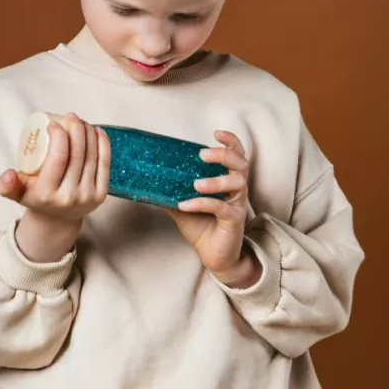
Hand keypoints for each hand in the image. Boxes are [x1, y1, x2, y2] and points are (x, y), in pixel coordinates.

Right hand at [0, 113, 110, 225]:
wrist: (57, 219)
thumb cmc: (35, 197)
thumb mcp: (16, 193)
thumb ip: (5, 185)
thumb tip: (8, 174)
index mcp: (46, 194)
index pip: (58, 158)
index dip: (59, 135)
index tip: (54, 123)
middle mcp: (69, 197)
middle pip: (77, 155)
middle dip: (76, 129)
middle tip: (70, 117)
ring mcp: (87, 197)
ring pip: (91, 157)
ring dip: (89, 133)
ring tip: (82, 122)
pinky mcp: (101, 195)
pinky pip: (104, 165)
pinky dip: (103, 145)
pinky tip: (98, 132)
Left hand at [161, 130, 254, 280]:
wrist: (213, 255)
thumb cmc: (201, 226)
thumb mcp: (183, 205)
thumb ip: (171, 191)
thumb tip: (147, 180)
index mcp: (228, 180)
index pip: (236, 155)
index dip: (230, 141)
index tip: (215, 133)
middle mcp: (237, 189)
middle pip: (240, 164)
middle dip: (223, 155)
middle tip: (202, 155)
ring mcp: (237, 204)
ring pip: (236, 183)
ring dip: (215, 181)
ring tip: (195, 183)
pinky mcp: (234, 220)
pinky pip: (221, 208)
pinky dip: (202, 204)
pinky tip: (185, 205)